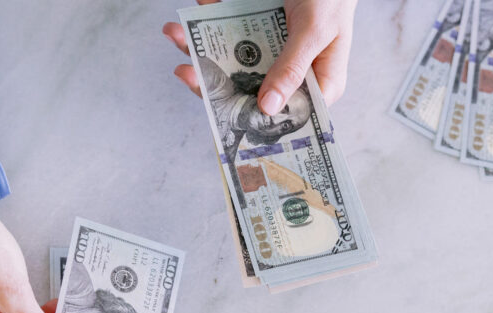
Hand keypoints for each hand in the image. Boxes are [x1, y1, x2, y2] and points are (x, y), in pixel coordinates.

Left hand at [163, 0, 357, 112]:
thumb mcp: (315, 30)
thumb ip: (292, 67)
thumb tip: (267, 108)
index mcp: (317, 79)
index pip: (285, 112)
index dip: (254, 119)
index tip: (221, 117)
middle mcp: (291, 68)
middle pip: (248, 88)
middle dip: (213, 80)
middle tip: (185, 71)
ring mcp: (271, 47)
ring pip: (232, 58)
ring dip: (201, 47)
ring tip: (175, 34)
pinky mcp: (256, 24)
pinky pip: (229, 27)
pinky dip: (208, 18)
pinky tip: (192, 14)